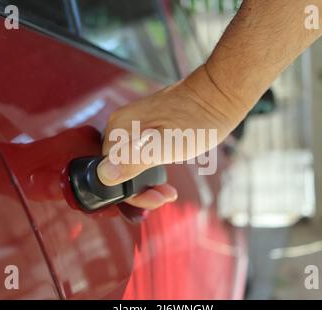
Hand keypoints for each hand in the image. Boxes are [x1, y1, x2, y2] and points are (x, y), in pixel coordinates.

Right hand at [97, 66, 244, 209]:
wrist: (217, 98)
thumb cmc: (197, 120)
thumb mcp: (166, 145)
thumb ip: (134, 159)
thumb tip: (104, 174)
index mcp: (118, 129)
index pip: (106, 172)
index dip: (129, 192)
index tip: (154, 197)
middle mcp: (120, 127)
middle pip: (116, 171)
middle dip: (138, 191)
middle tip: (163, 196)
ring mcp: (132, 129)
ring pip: (128, 167)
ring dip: (145, 185)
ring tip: (167, 192)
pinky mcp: (145, 131)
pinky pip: (138, 158)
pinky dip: (150, 173)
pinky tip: (165, 182)